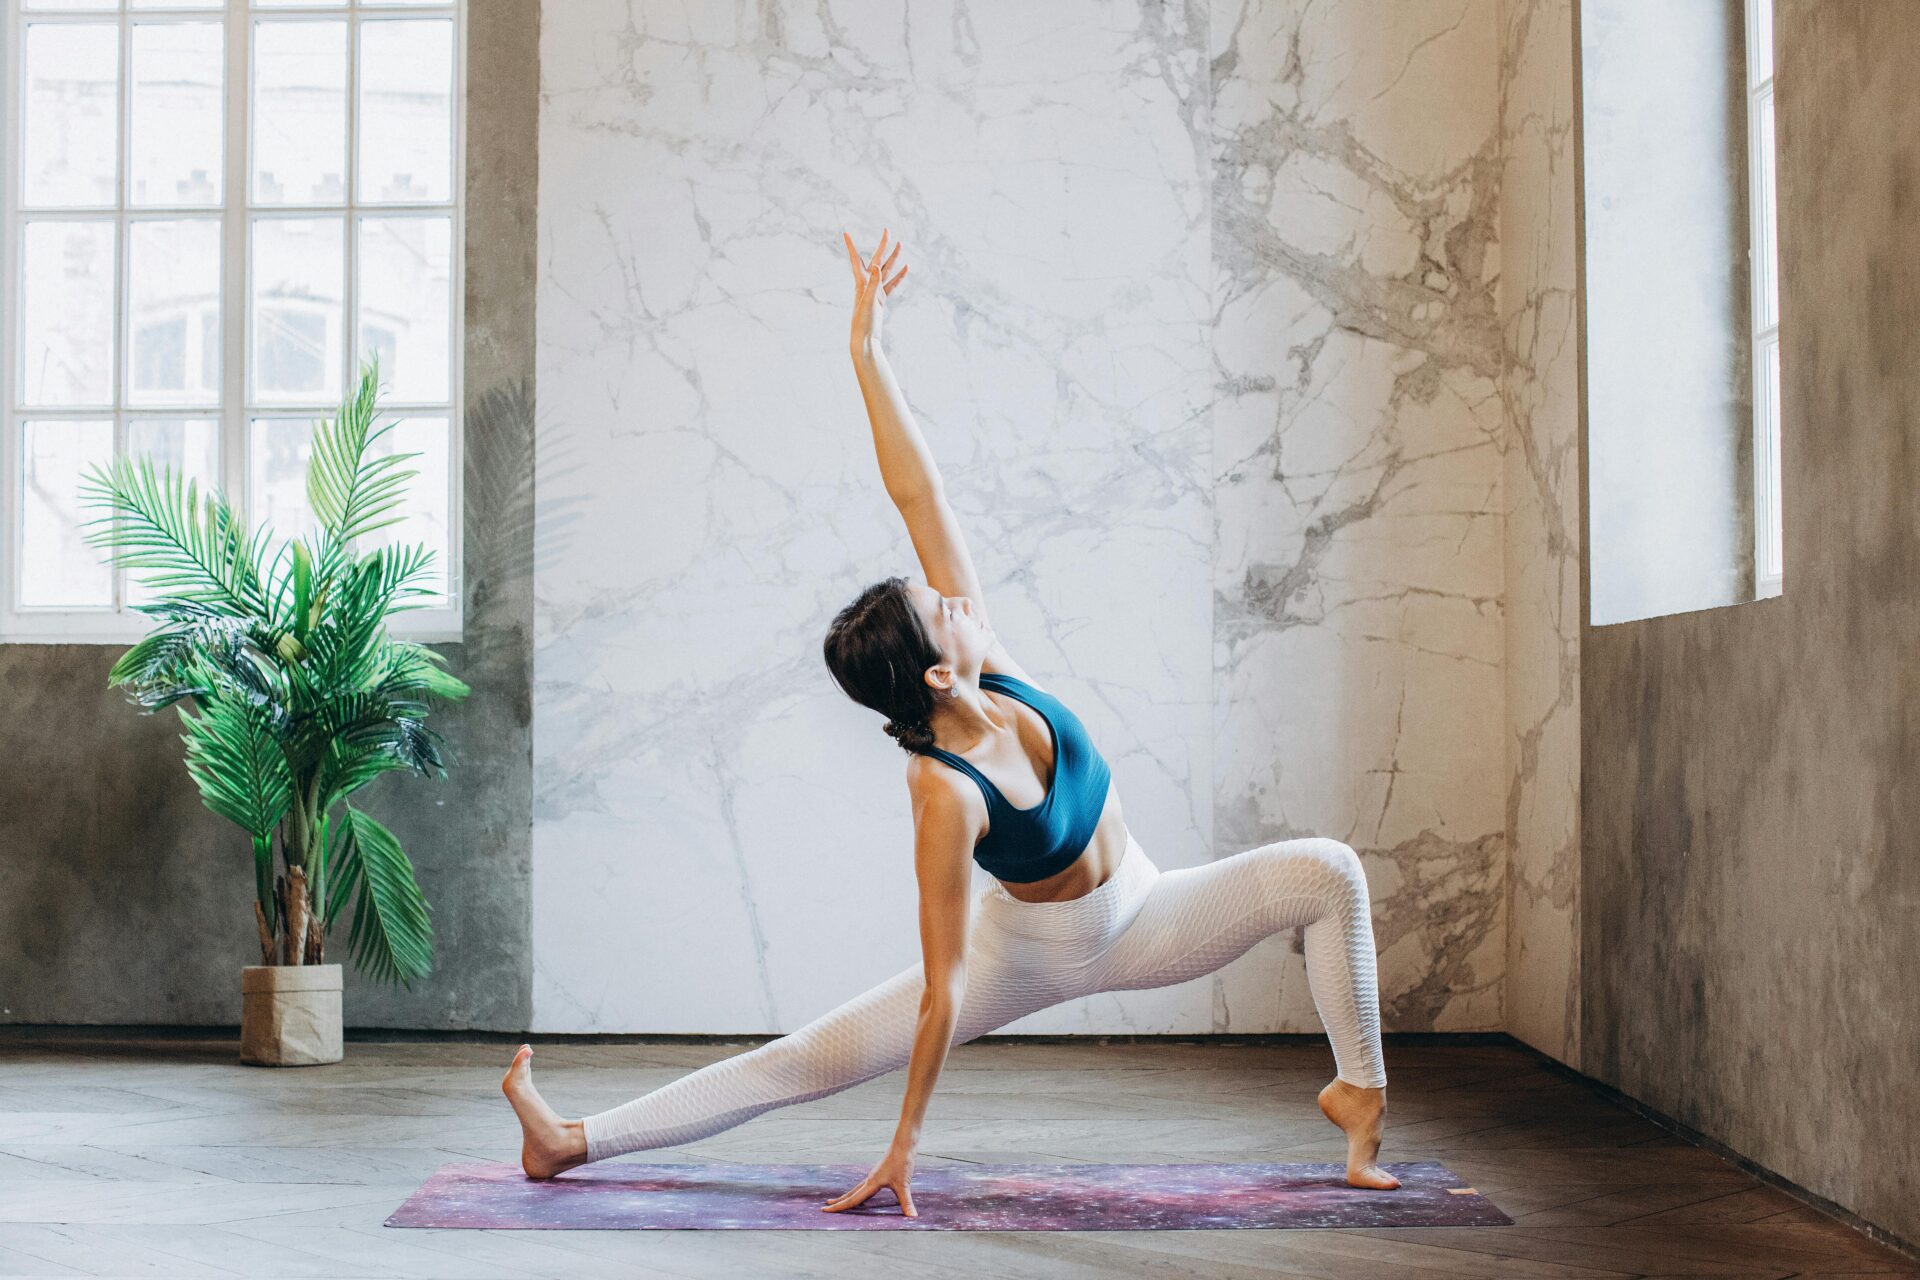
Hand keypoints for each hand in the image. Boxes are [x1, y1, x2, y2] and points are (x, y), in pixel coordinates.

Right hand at [822, 1140, 917, 1216]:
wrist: (904, 1143)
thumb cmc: (902, 1161)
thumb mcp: (904, 1184)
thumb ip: (906, 1202)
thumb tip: (912, 1218)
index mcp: (871, 1183)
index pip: (852, 1199)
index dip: (839, 1207)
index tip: (825, 1210)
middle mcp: (869, 1179)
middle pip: (850, 1193)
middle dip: (839, 1201)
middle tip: (826, 1206)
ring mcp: (874, 1175)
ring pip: (856, 1189)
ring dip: (847, 1196)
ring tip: (840, 1201)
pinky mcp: (880, 1173)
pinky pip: (864, 1185)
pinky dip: (859, 1192)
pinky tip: (864, 1194)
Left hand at [843, 227, 908, 354]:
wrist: (865, 339)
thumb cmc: (863, 321)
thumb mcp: (869, 301)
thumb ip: (874, 283)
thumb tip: (877, 266)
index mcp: (861, 282)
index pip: (856, 259)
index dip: (851, 246)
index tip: (846, 233)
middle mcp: (867, 284)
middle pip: (876, 259)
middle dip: (882, 245)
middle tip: (887, 230)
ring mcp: (875, 291)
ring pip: (886, 270)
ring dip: (893, 258)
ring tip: (900, 245)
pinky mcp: (881, 299)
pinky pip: (891, 284)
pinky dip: (899, 276)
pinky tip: (906, 268)